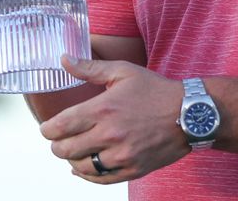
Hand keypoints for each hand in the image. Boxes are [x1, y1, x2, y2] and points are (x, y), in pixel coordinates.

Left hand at [40, 56, 187, 183]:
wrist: (190, 114)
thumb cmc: (156, 90)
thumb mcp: (123, 71)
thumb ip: (90, 68)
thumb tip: (63, 59)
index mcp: (103, 109)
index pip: (59, 127)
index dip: (47, 129)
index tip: (47, 128)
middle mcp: (109, 135)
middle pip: (65, 150)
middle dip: (57, 145)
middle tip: (59, 139)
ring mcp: (121, 155)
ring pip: (80, 167)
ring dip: (72, 160)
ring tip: (75, 150)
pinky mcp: (132, 169)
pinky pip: (100, 179)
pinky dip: (87, 175)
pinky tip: (85, 167)